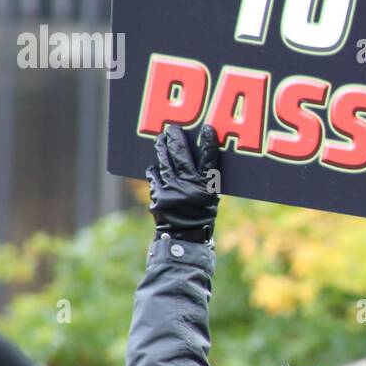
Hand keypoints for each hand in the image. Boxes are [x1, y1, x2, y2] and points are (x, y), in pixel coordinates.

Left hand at [146, 125, 221, 241]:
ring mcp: (170, 190)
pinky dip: (155, 169)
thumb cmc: (201, 216)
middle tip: (173, 128)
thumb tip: (198, 155)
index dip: (208, 143)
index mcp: (206, 187)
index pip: (209, 159)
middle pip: (181, 155)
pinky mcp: (157, 195)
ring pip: (164, 162)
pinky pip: (154, 176)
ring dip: (162, 148)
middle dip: (176, 138)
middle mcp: (188, 186)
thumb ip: (206, 179)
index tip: (207, 129)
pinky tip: (155, 165)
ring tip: (161, 138)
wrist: (183, 237)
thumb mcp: (210, 198)